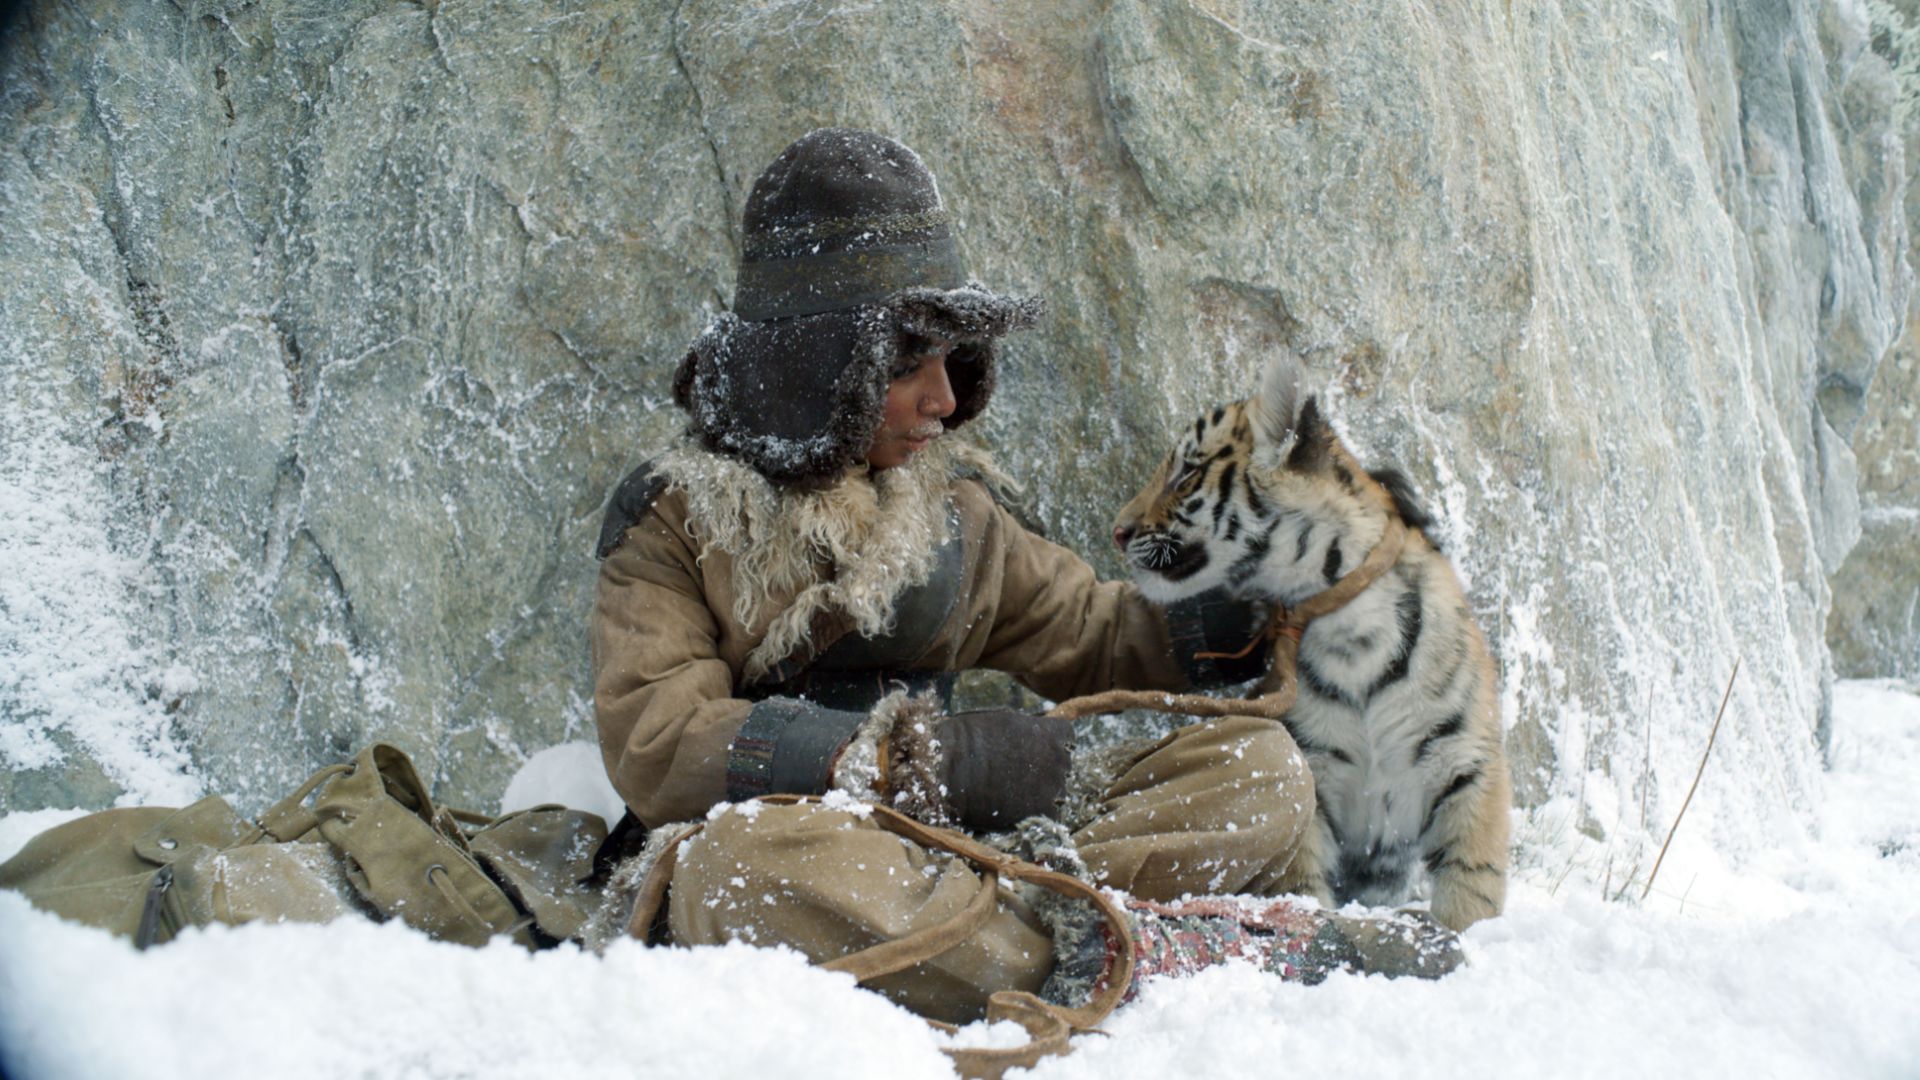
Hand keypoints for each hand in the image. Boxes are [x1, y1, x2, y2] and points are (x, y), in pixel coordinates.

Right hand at [891, 708, 1073, 831]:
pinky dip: (1035, 815)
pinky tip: (1015, 810)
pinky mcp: (1042, 813)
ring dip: (1041, 793)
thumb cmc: (966, 738)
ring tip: (1012, 794)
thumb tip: (1034, 736)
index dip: (1051, 744)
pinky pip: (1049, 815)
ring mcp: (1052, 786)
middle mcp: (1057, 758)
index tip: (1037, 748)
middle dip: (1045, 769)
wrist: (948, 769)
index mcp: (1049, 732)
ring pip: (1057, 791)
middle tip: (1018, 774)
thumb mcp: (1003, 721)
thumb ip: (1026, 730)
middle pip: (1062, 766)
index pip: (1066, 737)